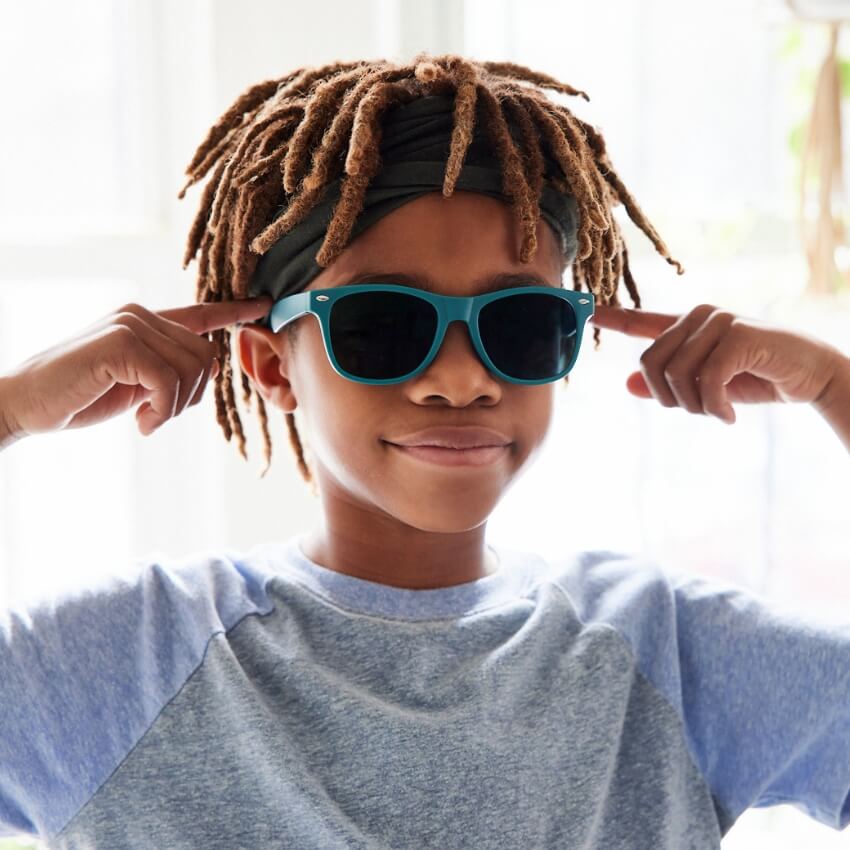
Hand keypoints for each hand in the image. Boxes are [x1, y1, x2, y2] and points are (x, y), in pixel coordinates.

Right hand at [1, 297, 272, 437]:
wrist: (26, 403)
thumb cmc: (80, 395)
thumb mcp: (136, 382)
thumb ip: (169, 369)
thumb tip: (213, 364)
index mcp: (145, 322)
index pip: (200, 313)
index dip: (234, 311)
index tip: (264, 305)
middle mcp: (141, 315)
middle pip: (207, 358)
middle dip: (190, 398)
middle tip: (156, 415)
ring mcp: (131, 324)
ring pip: (193, 371)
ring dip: (174, 409)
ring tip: (144, 418)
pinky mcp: (122, 343)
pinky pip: (171, 382)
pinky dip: (162, 412)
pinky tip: (141, 423)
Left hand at [589, 302, 843, 423]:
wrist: (812, 374)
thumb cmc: (758, 377)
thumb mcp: (707, 386)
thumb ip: (668, 383)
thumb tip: (627, 383)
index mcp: (687, 325)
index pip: (641, 320)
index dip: (613, 318)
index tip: (586, 312)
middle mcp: (699, 316)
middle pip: (649, 363)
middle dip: (668, 398)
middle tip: (699, 411)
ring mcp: (718, 321)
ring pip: (675, 375)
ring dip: (695, 406)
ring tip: (719, 412)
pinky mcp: (737, 334)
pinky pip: (705, 379)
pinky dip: (714, 407)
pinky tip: (729, 415)